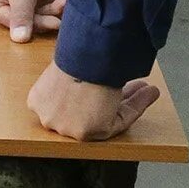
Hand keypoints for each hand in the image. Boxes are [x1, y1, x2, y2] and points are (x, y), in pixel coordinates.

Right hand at [0, 0, 67, 42]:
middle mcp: (10, 9)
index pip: (11, 24)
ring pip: (43, 21)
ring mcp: (27, 9)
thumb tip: (18, 39)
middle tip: (57, 14)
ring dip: (54, 11)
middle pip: (28, 25)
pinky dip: (60, 8)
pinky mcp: (42, 7)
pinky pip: (52, 16)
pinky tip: (64, 0)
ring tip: (62, 0)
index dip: (29, 24)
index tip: (46, 22)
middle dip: (45, 17)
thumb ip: (21, 16)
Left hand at [27, 61, 159, 140]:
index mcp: (38, 99)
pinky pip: (118, 121)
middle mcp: (51, 118)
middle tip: (135, 85)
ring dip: (130, 99)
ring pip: (104, 116)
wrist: (85, 61)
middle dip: (113, 95)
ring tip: (148, 88)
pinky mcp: (89, 133)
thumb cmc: (76, 54)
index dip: (93, 91)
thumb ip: (80, 73)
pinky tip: (150, 92)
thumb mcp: (71, 61)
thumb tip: (98, 70)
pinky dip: (136, 106)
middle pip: (86, 111)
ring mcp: (68, 128)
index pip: (68, 101)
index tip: (110, 82)